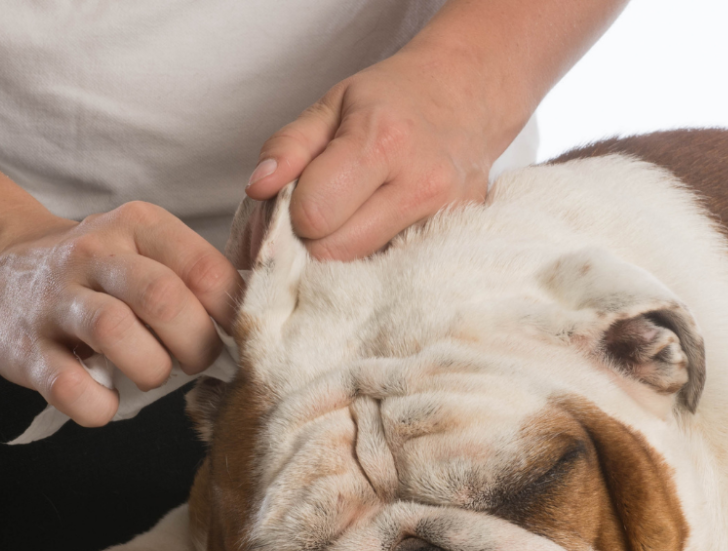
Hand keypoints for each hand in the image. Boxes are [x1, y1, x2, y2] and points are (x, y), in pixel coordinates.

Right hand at [0, 202, 242, 426]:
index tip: (235, 336)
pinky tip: (106, 398)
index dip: (231, 314)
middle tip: (196, 361)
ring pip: (115, 332)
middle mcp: (94, 254)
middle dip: (196, 345)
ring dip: (150, 369)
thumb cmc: (98, 271)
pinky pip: (69, 385)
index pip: (203, 268)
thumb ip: (196, 277)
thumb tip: (258, 324)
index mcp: (139, 227)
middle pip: (163, 299)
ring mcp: (55, 300)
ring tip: (152, 374)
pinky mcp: (25, 348)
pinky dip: (98, 404)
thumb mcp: (146, 249)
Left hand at [245, 48, 519, 260]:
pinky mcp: (459, 242)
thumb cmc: (393, 99)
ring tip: (350, 220)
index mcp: (383, 141)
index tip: (297, 200)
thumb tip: (257, 189)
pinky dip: (375, 262)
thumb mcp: (332, 104)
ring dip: (344, 255)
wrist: (469, 99)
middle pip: (336, 253)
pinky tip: (376, 232)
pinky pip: (396, 274)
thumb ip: (289, 146)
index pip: (314, 215)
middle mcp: (422, 185)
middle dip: (313, 242)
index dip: (292, 214)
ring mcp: (446, 219)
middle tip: (318, 215)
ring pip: (365, 272)